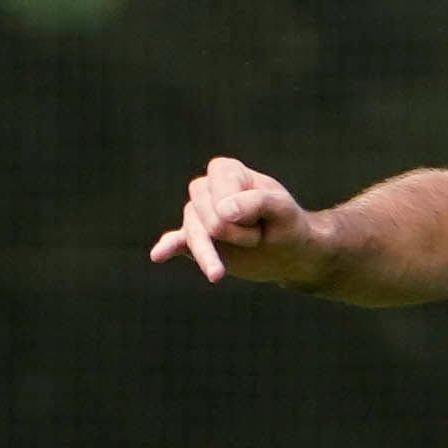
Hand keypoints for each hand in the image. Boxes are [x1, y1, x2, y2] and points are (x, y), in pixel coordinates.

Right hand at [151, 157, 325, 287]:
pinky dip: (168, 248)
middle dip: (232, 232)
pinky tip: (158, 255)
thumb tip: (223, 210)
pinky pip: (176, 242)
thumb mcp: (284, 210)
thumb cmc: (288, 223)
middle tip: (257, 237)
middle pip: (203, 214)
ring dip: (208, 254)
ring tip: (218, 275)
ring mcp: (198, 216)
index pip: (220, 192)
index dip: (242, 211)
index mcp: (227, 172)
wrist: (289, 252)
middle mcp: (207, 189)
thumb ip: (257, 202)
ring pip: (192, 233)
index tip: (263, 220)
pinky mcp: (195, 240)